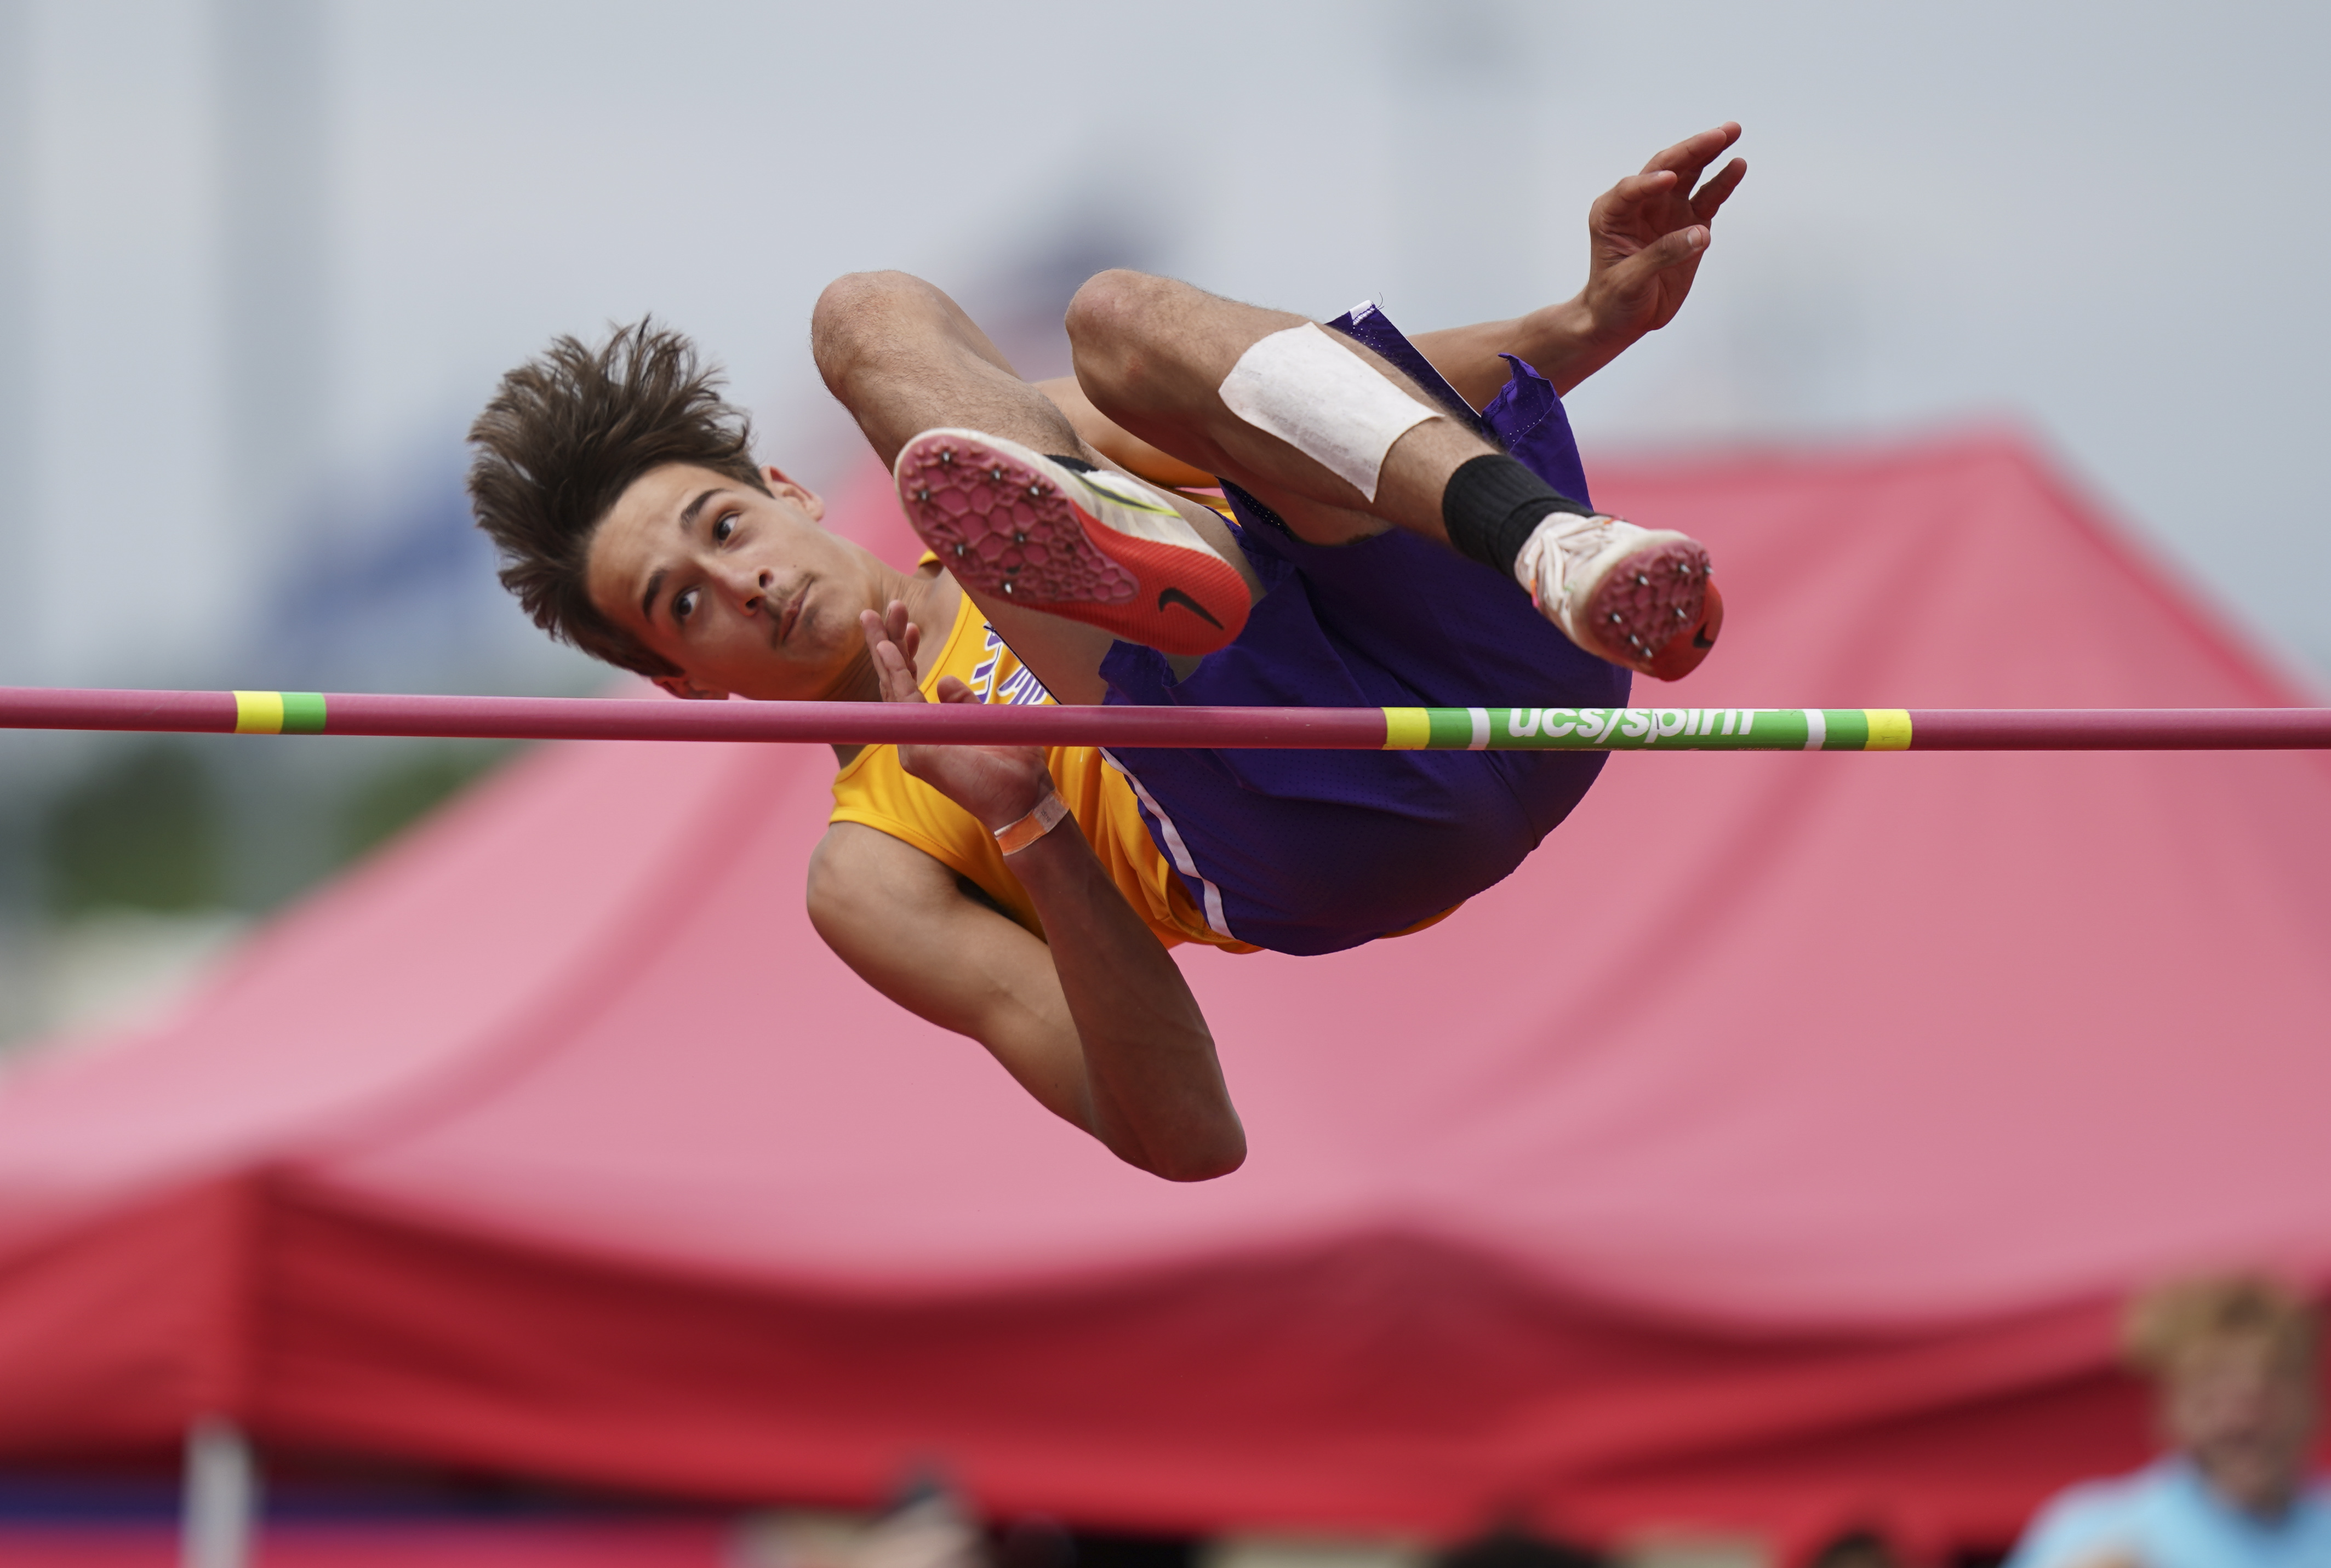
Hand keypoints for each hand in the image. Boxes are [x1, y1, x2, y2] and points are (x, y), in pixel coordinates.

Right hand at [860, 601, 1054, 832]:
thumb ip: (964, 704)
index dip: (908, 653)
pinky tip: (884, 645)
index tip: (912, 626)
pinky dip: (893, 669)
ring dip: (884, 646)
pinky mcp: (916, 748)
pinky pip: (901, 700)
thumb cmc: (1013, 770)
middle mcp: (915, 737)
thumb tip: (946, 681)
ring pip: (891, 685)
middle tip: (891, 608)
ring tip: (875, 613)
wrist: (1022, 800)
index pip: (910, 686)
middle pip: (895, 681)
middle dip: (891, 641)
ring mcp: (912, 744)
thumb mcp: (986, 722)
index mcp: (931, 730)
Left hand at [1577, 123, 1746, 346]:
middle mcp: (1640, 205)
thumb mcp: (1628, 281)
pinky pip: (1708, 198)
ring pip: (1690, 175)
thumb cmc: (1612, 299)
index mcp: (1612, 213)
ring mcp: (1666, 211)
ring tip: (1732, 133)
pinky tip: (1737, 165)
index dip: (1649, 182)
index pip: (1631, 188)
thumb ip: (1661, 256)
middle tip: (1719, 134)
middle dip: (1692, 149)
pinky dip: (1723, 182)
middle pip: (1667, 167)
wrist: (1621, 319)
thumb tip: (1699, 235)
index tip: (1669, 179)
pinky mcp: (1688, 224)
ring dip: (1710, 153)